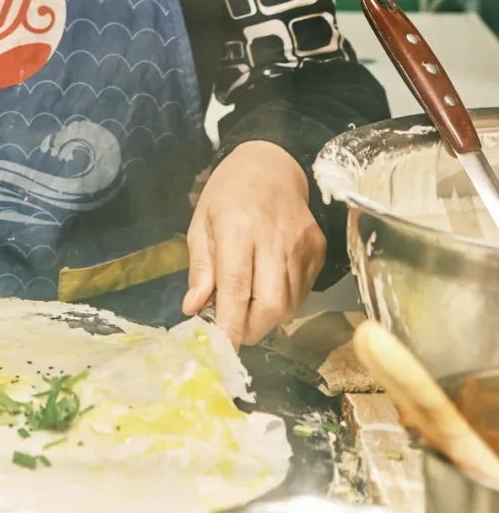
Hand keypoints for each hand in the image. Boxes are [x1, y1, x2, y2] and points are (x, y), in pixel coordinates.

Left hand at [181, 140, 325, 348]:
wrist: (271, 165)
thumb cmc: (227, 194)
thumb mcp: (201, 224)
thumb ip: (200, 268)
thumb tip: (193, 309)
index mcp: (238, 228)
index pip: (236, 285)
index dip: (231, 322)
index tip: (223, 347)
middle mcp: (274, 238)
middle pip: (271, 302)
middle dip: (253, 329)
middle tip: (236, 332)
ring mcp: (301, 244)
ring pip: (290, 303)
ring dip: (268, 318)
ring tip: (249, 309)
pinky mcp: (318, 248)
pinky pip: (304, 291)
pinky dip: (286, 302)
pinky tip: (269, 289)